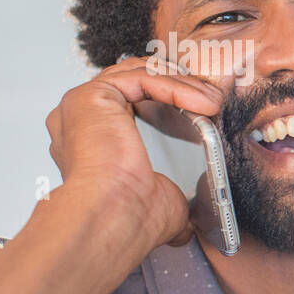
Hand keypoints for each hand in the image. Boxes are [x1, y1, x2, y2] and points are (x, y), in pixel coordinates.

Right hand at [45, 55, 229, 257]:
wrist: (116, 218)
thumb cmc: (132, 217)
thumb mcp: (164, 197)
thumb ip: (175, 192)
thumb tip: (195, 217)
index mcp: (92, 139)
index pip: (131, 100)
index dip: (169, 97)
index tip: (204, 107)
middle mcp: (81, 119)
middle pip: (135, 80)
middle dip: (179, 84)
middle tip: (212, 98)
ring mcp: (82, 105)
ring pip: (140, 75)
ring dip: (183, 84)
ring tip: (213, 101)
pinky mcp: (92, 96)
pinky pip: (142, 78)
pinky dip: (176, 86)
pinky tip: (202, 103)